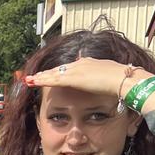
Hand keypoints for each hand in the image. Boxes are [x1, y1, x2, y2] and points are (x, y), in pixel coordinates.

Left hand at [25, 57, 154, 98]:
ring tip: (30, 79)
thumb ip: (107, 84)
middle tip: (36, 75)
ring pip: (54, 73)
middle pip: (60, 69)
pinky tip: (33, 82)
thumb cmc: (123, 84)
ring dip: (41, 76)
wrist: (125, 81)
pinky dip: (42, 80)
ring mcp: (76, 70)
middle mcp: (81, 64)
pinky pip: (53, 79)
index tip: (53, 74)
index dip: (60, 72)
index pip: (71, 68)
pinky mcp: (73, 78)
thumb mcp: (112, 82)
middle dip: (47, 73)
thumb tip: (108, 90)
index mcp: (90, 64)